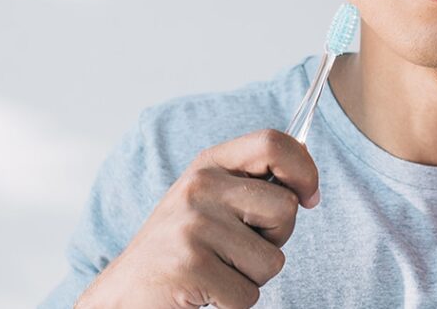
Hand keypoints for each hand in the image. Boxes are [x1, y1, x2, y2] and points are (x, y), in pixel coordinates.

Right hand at [75, 129, 319, 308]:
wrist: (127, 290)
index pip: (273, 143)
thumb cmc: (180, 246)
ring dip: (251, 276)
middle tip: (237, 247)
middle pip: (286, 209)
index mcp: (209, 165)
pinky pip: (249, 293)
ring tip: (216, 268)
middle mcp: (200, 187)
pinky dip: (233, 300)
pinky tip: (205, 288)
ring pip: (272, 259)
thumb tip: (307, 186)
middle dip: (275, 238)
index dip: (305, 169)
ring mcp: (194, 226)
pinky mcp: (191, 266)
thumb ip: (251, 185)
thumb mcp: (210, 201)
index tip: (309, 196)